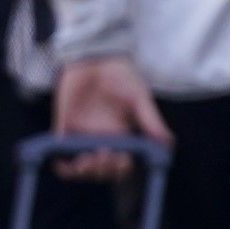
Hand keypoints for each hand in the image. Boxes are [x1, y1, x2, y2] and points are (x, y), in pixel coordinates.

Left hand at [52, 56, 172, 180]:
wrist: (95, 56)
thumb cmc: (121, 77)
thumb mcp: (139, 97)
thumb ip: (151, 121)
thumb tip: (169, 144)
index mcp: (122, 138)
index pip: (121, 166)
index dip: (120, 169)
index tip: (120, 160)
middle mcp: (103, 142)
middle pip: (102, 171)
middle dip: (101, 171)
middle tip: (101, 156)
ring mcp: (83, 136)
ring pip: (82, 169)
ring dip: (83, 172)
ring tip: (85, 161)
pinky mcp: (65, 128)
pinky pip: (61, 154)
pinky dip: (63, 166)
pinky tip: (64, 164)